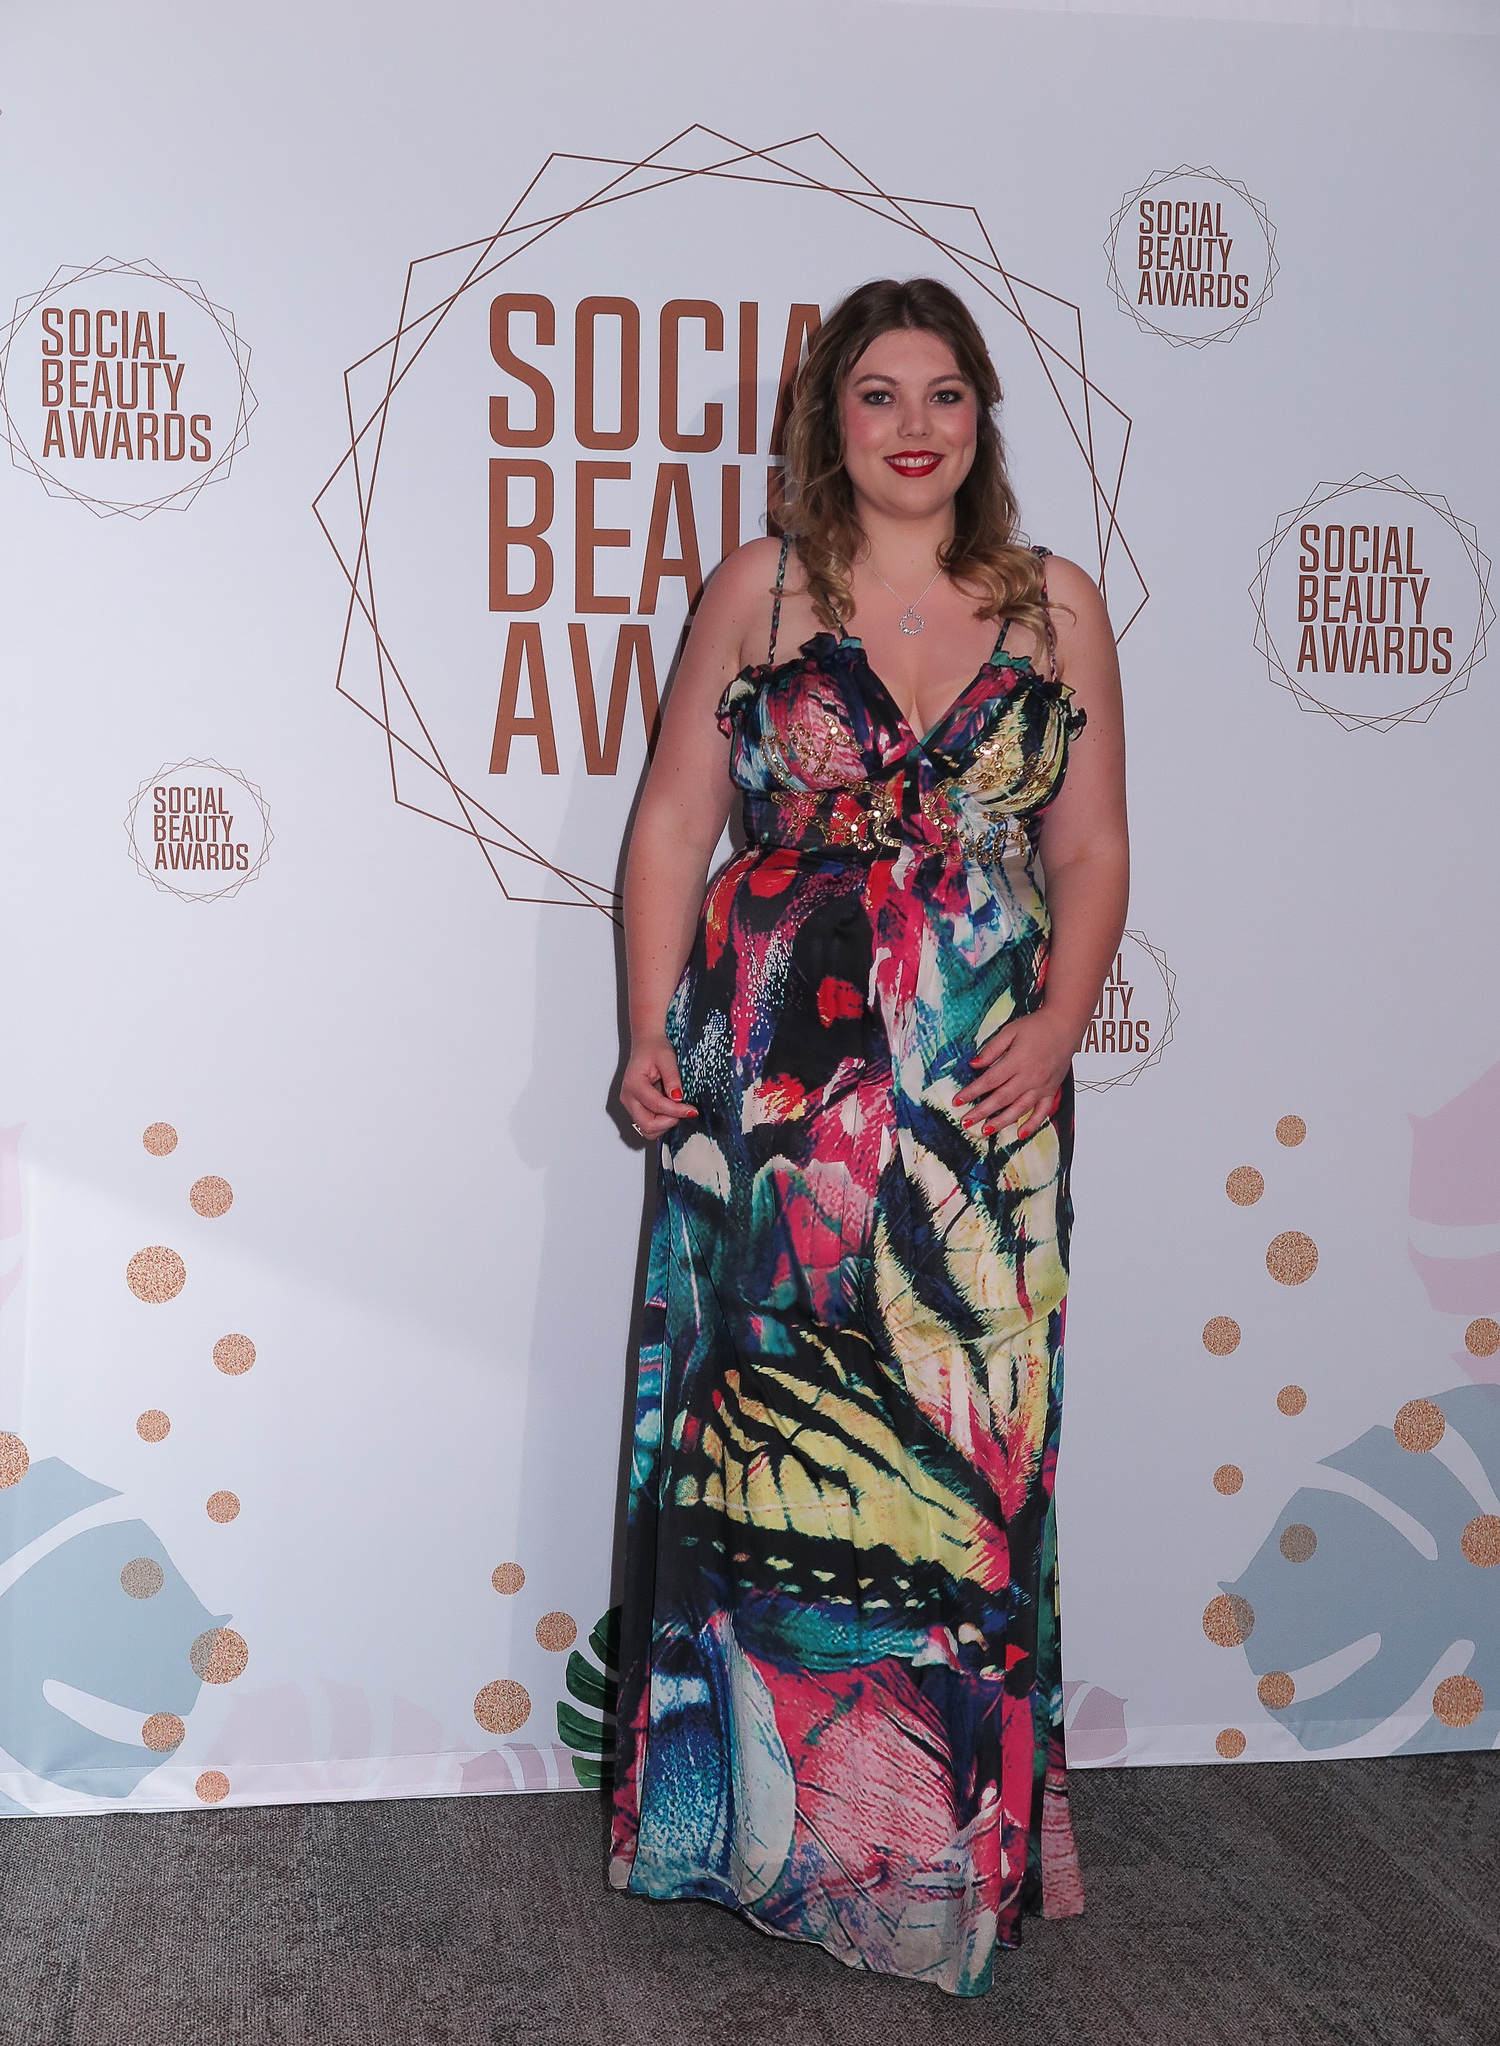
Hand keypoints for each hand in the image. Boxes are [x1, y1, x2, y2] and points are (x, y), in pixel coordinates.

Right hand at [619, 1035, 698, 1141]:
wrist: (646, 1044)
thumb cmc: (655, 1048)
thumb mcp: (667, 1058)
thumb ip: (672, 1078)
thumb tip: (678, 1098)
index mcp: (633, 1084)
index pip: (656, 1105)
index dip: (677, 1111)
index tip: (692, 1110)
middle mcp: (628, 1097)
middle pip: (647, 1125)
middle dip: (668, 1122)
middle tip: (684, 1111)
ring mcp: (630, 1104)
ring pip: (647, 1129)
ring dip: (664, 1124)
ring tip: (677, 1108)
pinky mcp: (636, 1108)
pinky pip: (648, 1125)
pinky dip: (661, 1122)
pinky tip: (670, 1109)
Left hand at [954, 1008, 1076, 1137]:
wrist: (1064, 1025)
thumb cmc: (1035, 1027)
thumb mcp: (1009, 1031)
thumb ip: (991, 1049)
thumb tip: (973, 1065)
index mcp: (1017, 1060)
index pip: (990, 1080)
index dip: (972, 1092)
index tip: (957, 1101)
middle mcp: (1030, 1076)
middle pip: (1002, 1098)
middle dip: (982, 1112)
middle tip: (966, 1122)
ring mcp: (1042, 1085)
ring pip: (1020, 1109)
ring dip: (1002, 1122)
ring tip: (985, 1130)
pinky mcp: (1051, 1090)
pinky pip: (1043, 1112)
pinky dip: (1033, 1124)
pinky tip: (1020, 1134)